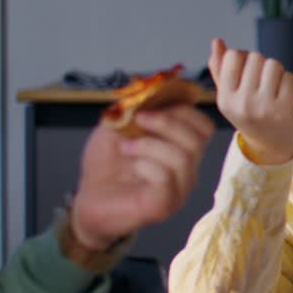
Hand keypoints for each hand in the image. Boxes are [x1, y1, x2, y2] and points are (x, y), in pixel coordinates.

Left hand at [72, 106, 213, 249]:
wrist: (87, 201)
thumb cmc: (105, 166)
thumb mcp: (116, 127)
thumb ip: (134, 108)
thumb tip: (150, 87)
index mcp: (182, 150)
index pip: (204, 127)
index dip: (183, 111)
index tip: (152, 106)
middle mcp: (187, 171)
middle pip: (198, 139)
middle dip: (167, 123)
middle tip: (139, 120)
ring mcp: (179, 190)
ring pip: (183, 157)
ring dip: (150, 144)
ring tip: (125, 147)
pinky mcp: (164, 205)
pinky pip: (166, 178)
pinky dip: (145, 164)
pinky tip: (130, 166)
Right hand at [209, 38, 292, 164]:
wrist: (270, 145)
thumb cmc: (248, 114)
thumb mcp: (229, 96)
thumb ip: (220, 68)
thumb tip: (216, 40)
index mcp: (225, 98)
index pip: (233, 55)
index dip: (242, 57)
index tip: (246, 71)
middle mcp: (242, 103)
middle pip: (256, 57)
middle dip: (261, 64)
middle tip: (261, 82)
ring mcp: (263, 107)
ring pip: (273, 64)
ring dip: (276, 71)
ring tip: (272, 86)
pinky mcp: (284, 110)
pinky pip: (289, 77)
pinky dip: (288, 80)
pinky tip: (282, 93)